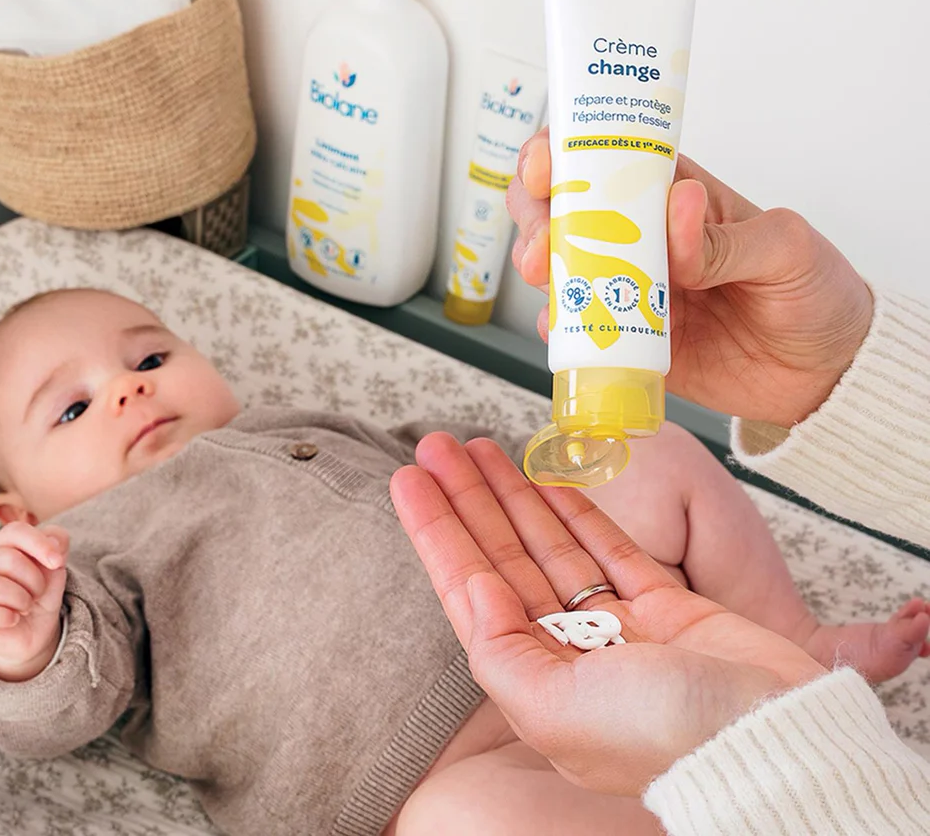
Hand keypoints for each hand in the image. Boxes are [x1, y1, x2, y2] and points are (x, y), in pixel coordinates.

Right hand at [0, 522, 68, 681]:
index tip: (58, 562)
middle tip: (38, 593)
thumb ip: (58, 544)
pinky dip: (8, 618)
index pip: (15, 531)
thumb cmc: (41, 592)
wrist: (33, 630)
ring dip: (22, 600)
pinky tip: (13, 619)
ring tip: (26, 606)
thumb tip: (54, 543)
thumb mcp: (56, 567)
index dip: (39, 544)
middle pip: (9, 559)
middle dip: (35, 580)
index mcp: (6, 545)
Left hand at [391, 434, 823, 794]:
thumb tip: (472, 592)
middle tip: (434, 446)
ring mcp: (617, 625)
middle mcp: (570, 651)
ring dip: (511, 494)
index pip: (469, 588)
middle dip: (467, 499)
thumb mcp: (556, 710)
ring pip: (548, 543)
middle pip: (502, 556)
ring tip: (475, 448)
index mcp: (536, 680)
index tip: (410, 482)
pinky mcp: (663, 604)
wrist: (772, 737)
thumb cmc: (665, 736)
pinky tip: (546, 478)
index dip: (436, 532)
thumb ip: (502, 652)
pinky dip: (576, 510)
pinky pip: (607, 545)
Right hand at [508, 129, 873, 427]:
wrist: (823, 371)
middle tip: (544, 245)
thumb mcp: (786, 248)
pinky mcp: (626, 336)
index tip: (545, 168)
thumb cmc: (813, 290)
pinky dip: (559, 325)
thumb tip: (677, 206)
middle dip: (537, 217)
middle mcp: (639, 235)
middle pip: (562, 208)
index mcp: (672, 194)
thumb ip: (726, 237)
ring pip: (559, 264)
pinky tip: (564, 327)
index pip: (604, 157)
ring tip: (551, 282)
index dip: (561, 153)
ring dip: (540, 267)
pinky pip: (578, 326)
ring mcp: (627, 286)